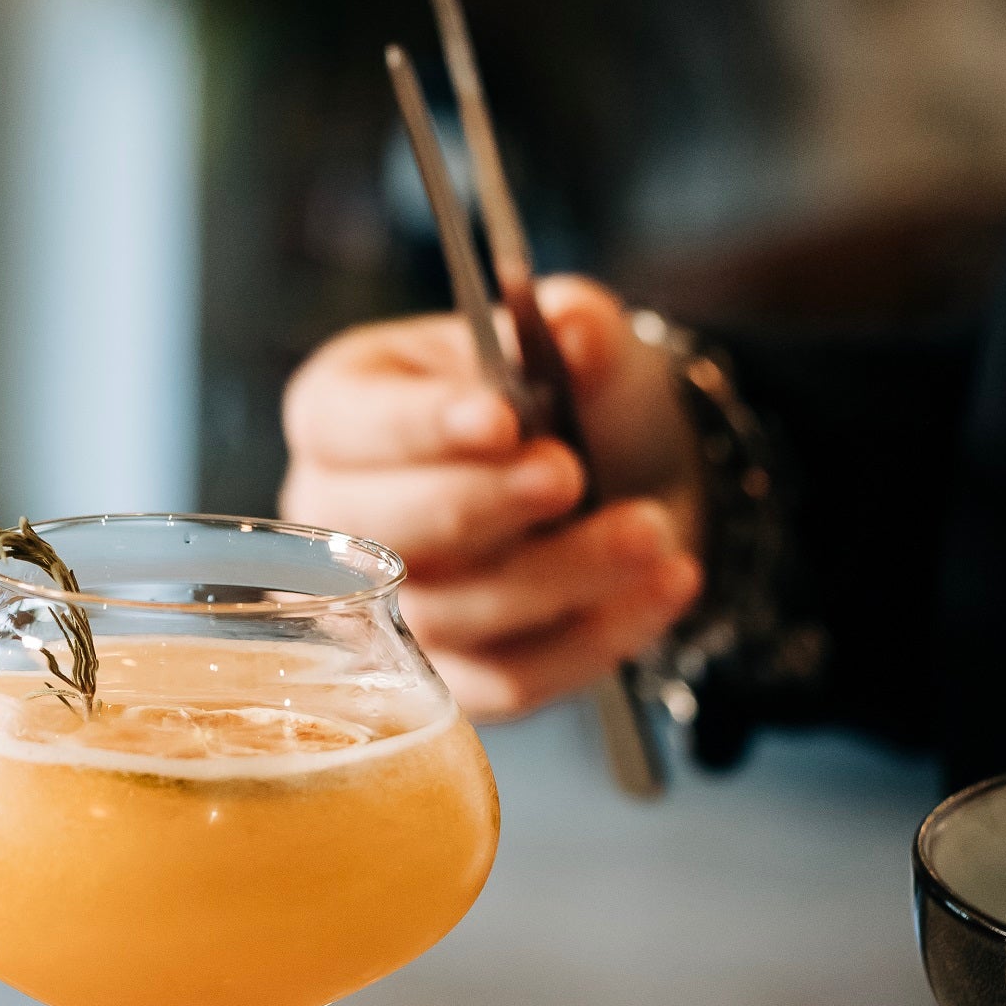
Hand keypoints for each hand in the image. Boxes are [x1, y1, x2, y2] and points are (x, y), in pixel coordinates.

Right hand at [280, 276, 705, 719]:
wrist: (622, 479)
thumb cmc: (567, 402)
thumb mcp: (578, 346)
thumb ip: (578, 326)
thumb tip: (575, 324)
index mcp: (341, 414)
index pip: (346, 425)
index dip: (417, 427)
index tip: (500, 418)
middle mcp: (340, 521)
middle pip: (382, 531)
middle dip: (482, 504)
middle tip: (569, 474)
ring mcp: (388, 611)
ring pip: (455, 612)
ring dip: (562, 573)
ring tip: (653, 529)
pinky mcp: (451, 681)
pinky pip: (511, 680)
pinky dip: (597, 637)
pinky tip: (665, 585)